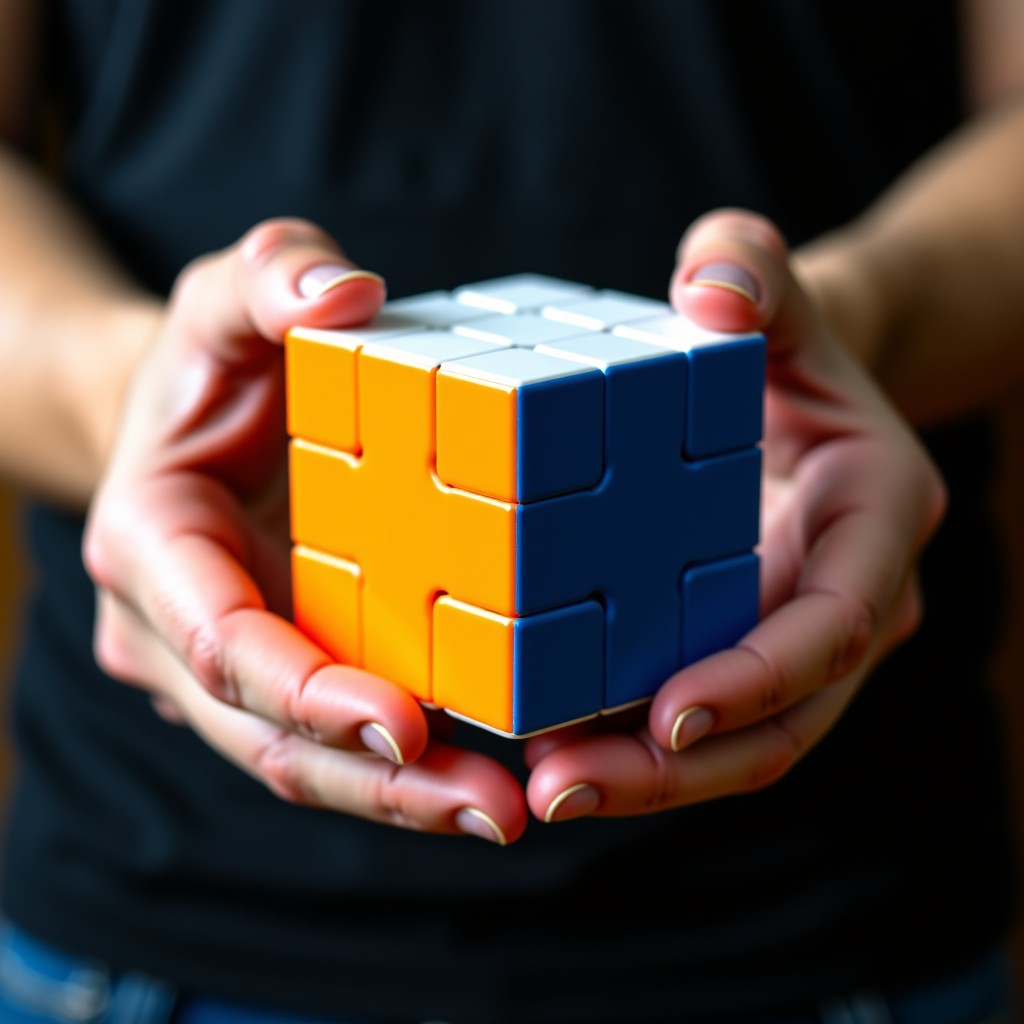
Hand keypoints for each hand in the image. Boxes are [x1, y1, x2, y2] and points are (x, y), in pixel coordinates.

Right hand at [83, 219, 527, 844]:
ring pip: (306, 758)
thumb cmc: (216, 356)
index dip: (303, 689)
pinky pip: (343, 732)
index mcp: (150, 544)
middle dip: (373, 779)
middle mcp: (178, 628)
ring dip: (402, 794)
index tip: (402, 719)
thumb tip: (344, 292)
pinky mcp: (289, 669)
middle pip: (266, 735)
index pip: (217, 640)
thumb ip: (271, 277)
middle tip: (491, 806)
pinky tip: (491, 774)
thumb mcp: (228, 297)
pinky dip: (409, 764)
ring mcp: (233, 665)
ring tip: (505, 810)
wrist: (201, 413)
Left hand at [524, 209, 946, 823]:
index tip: (668, 714)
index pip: (836, 624)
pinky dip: (623, 742)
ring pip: (731, 742)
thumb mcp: (776, 288)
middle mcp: (844, 595)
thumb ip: (753, 265)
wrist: (783, 380)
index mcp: (875, 517)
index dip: (760, 679)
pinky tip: (541, 746)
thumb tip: (712, 286)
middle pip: (782, 721)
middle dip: (678, 770)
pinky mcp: (730, 644)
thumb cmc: (778, 333)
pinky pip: (685, 713)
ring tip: (542, 787)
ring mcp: (785, 632)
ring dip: (642, 779)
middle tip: (562, 787)